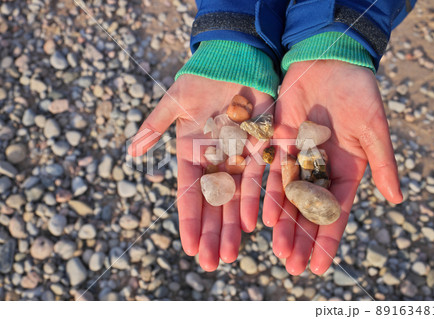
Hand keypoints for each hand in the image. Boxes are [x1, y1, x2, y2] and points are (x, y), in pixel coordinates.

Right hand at [129, 75, 272, 270]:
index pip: (188, 192)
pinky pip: (258, 180)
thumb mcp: (175, 102)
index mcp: (190, 152)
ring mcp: (236, 157)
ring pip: (234, 198)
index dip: (189, 219)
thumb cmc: (201, 78)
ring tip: (228, 255)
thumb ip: (155, 126)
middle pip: (212, 203)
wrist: (234, 61)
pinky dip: (254, 202)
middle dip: (210, 233)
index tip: (188, 246)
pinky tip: (251, 226)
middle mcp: (213, 160)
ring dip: (231, 227)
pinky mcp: (259, 148)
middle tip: (210, 263)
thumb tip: (130, 152)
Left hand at [263, 60, 402, 275]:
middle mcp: (320, 170)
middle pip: (310, 212)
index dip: (328, 240)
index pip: (336, 213)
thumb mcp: (373, 129)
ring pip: (289, 198)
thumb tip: (398, 200)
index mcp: (346, 170)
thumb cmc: (357, 93)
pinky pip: (272, 174)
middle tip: (292, 266)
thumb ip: (382, 164)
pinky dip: (269, 195)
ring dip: (284, 224)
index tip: (319, 266)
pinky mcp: (278, 143)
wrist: (328, 61)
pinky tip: (263, 218)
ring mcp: (298, 158)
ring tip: (278, 250)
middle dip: (302, 239)